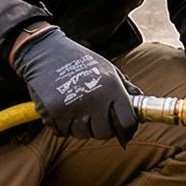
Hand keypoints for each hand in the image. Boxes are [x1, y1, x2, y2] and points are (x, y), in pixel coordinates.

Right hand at [12, 28, 138, 141]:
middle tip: (93, 118)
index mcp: (112, 87)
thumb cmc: (79, 59)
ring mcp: (74, 107)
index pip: (127, 122)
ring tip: (75, 108)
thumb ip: (126, 87)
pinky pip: (63, 131)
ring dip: (80, 127)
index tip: (123, 131)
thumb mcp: (107, 67)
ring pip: (83, 134)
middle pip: (105, 133)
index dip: (127, 130)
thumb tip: (141, 102)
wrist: (44, 51)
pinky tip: (61, 108)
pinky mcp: (55, 112)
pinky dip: (62, 125)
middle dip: (101, 129)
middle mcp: (95, 99)